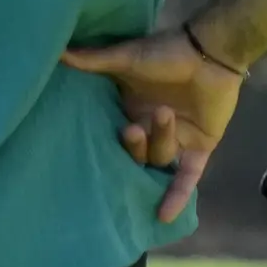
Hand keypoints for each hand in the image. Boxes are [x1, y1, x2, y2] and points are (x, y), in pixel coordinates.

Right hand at [62, 26, 244, 223]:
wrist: (211, 51)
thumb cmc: (167, 51)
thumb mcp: (125, 58)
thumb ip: (93, 61)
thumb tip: (55, 52)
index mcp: (131, 111)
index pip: (112, 137)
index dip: (102, 144)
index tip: (82, 148)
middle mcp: (150, 129)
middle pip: (134, 153)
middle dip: (133, 145)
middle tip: (133, 128)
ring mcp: (175, 141)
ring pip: (158, 159)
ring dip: (160, 140)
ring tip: (165, 114)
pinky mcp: (200, 148)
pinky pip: (185, 177)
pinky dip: (176, 195)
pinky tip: (163, 216)